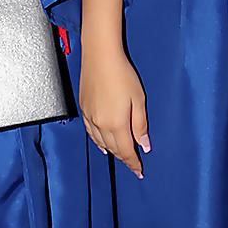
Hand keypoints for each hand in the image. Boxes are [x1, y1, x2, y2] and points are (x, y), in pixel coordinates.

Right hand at [78, 46, 149, 178]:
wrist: (100, 56)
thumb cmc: (121, 74)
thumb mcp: (139, 100)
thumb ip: (140, 125)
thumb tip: (144, 144)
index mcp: (116, 124)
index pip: (126, 151)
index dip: (133, 163)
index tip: (139, 171)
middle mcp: (100, 124)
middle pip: (113, 149)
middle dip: (124, 158)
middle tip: (133, 164)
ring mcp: (90, 117)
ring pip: (101, 143)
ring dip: (112, 151)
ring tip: (120, 156)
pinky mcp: (84, 109)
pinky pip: (91, 133)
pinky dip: (98, 141)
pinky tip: (102, 143)